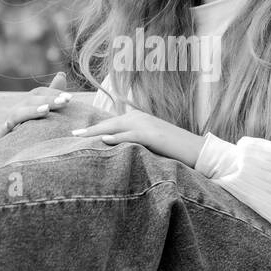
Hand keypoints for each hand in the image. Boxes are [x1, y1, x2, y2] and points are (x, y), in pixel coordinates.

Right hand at [0, 73, 72, 137]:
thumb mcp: (47, 110)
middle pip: (32, 100)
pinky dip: (5, 128)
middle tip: (65, 101)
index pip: (40, 92)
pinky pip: (3, 131)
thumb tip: (61, 74)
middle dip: (49, 100)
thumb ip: (54, 92)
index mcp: (29, 102)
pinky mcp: (3, 135)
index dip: (54, 92)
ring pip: (19, 114)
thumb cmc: (36, 128)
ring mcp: (9, 121)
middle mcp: (18, 109)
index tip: (69, 97)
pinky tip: (9, 125)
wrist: (18, 148)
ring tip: (46, 110)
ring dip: (32, 111)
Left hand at [71, 109, 205, 167]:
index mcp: (138, 119)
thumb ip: (134, 144)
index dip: (95, 128)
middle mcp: (140, 117)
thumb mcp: (151, 145)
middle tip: (72, 134)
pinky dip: (116, 137)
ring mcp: (146, 124)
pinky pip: (131, 135)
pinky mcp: (153, 134)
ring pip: (116, 126)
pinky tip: (103, 140)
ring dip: (97, 132)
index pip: (111, 123)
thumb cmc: (174, 151)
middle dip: (90, 129)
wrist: (198, 151)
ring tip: (80, 137)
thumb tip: (118, 152)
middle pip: (109, 123)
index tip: (78, 133)